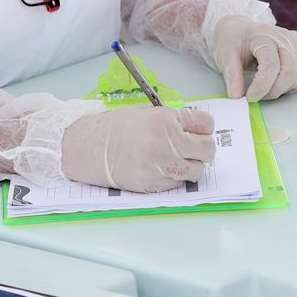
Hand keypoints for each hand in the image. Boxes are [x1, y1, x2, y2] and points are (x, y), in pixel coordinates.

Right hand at [61, 106, 216, 192]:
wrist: (87, 147)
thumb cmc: (114, 128)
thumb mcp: (146, 113)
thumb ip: (173, 121)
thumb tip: (195, 130)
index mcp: (166, 120)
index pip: (207, 124)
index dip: (203, 128)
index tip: (198, 131)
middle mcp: (167, 142)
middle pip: (208, 149)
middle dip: (202, 148)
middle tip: (191, 148)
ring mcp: (161, 166)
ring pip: (198, 170)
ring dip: (191, 166)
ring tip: (175, 160)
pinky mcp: (153, 184)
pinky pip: (179, 183)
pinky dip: (175, 178)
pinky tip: (160, 169)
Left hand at [210, 17, 296, 100]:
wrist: (239, 30)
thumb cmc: (233, 41)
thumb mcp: (225, 56)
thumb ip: (232, 76)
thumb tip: (236, 96)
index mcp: (264, 36)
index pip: (271, 65)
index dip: (262, 86)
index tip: (250, 98)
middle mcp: (284, 39)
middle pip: (290, 72)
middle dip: (274, 91)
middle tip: (257, 96)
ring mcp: (294, 45)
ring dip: (283, 90)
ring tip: (265, 90)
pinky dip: (293, 86)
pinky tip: (278, 85)